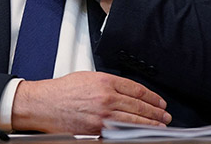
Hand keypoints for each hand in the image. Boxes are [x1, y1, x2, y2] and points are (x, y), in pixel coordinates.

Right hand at [11, 71, 170, 133]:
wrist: (45, 104)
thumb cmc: (63, 91)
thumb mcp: (88, 77)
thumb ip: (109, 83)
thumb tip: (127, 91)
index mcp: (105, 81)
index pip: (137, 89)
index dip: (152, 97)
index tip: (159, 101)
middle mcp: (106, 98)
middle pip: (139, 106)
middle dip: (155, 112)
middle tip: (165, 115)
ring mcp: (103, 115)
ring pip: (134, 120)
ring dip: (150, 124)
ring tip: (160, 126)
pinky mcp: (97, 129)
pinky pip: (121, 131)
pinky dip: (134, 133)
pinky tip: (141, 133)